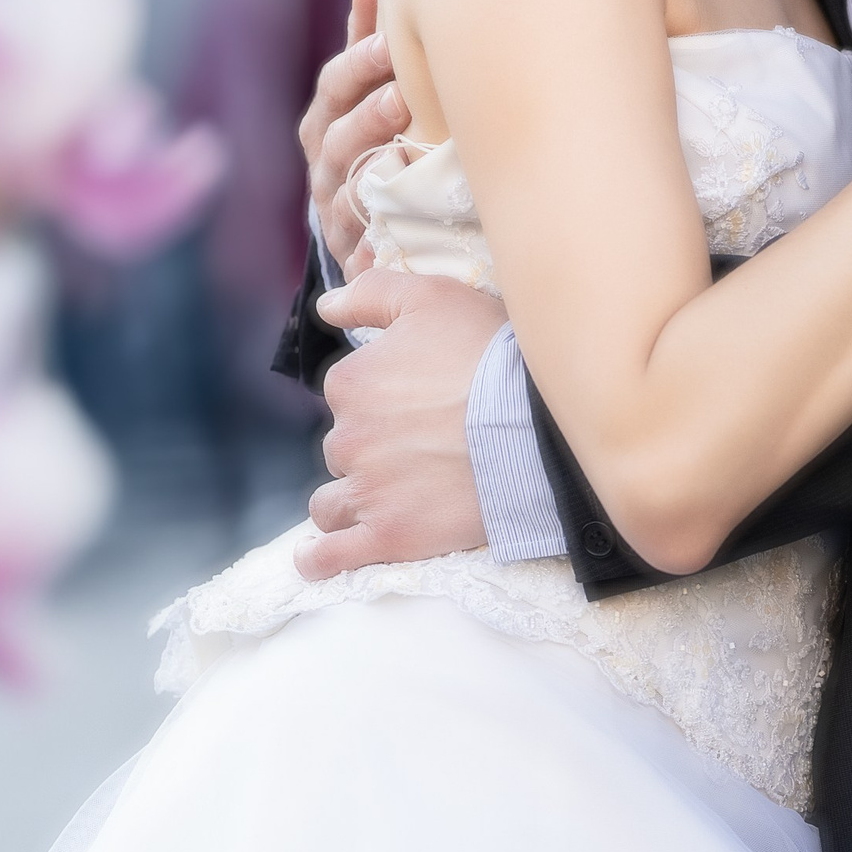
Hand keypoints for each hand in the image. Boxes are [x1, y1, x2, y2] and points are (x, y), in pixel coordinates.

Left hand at [295, 265, 505, 578]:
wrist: (534, 427)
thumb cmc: (488, 356)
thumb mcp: (432, 298)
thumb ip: (371, 292)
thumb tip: (327, 306)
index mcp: (351, 383)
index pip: (347, 391)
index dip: (381, 394)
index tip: (418, 399)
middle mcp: (347, 439)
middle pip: (344, 446)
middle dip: (372, 447)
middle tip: (422, 445)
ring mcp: (366, 493)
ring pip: (332, 501)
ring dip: (349, 499)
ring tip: (385, 498)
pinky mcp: (387, 538)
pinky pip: (331, 557)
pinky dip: (320, 559)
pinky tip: (317, 558)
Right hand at [300, 0, 412, 270]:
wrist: (372, 228)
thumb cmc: (377, 140)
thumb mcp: (371, 89)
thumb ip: (370, 38)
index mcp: (328, 119)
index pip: (335, 86)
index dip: (358, 64)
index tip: (389, 41)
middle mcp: (326, 164)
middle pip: (336, 135)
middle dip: (366, 111)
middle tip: (400, 90)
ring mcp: (338, 209)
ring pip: (347, 186)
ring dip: (371, 166)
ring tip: (402, 145)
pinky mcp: (356, 252)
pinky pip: (362, 241)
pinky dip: (377, 226)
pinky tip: (401, 211)